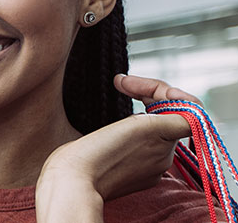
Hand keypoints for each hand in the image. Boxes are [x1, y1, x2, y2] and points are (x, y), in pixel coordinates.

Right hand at [36, 75, 199, 221]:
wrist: (70, 181)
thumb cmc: (102, 153)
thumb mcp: (144, 126)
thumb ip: (175, 118)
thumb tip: (192, 115)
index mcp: (167, 144)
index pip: (183, 107)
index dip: (160, 88)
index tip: (131, 84)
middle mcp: (161, 157)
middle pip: (165, 115)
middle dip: (146, 94)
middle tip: (119, 82)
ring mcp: (144, 165)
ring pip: (149, 127)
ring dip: (134, 111)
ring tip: (115, 103)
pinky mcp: (125, 171)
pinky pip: (134, 142)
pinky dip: (125, 128)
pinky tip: (109, 129)